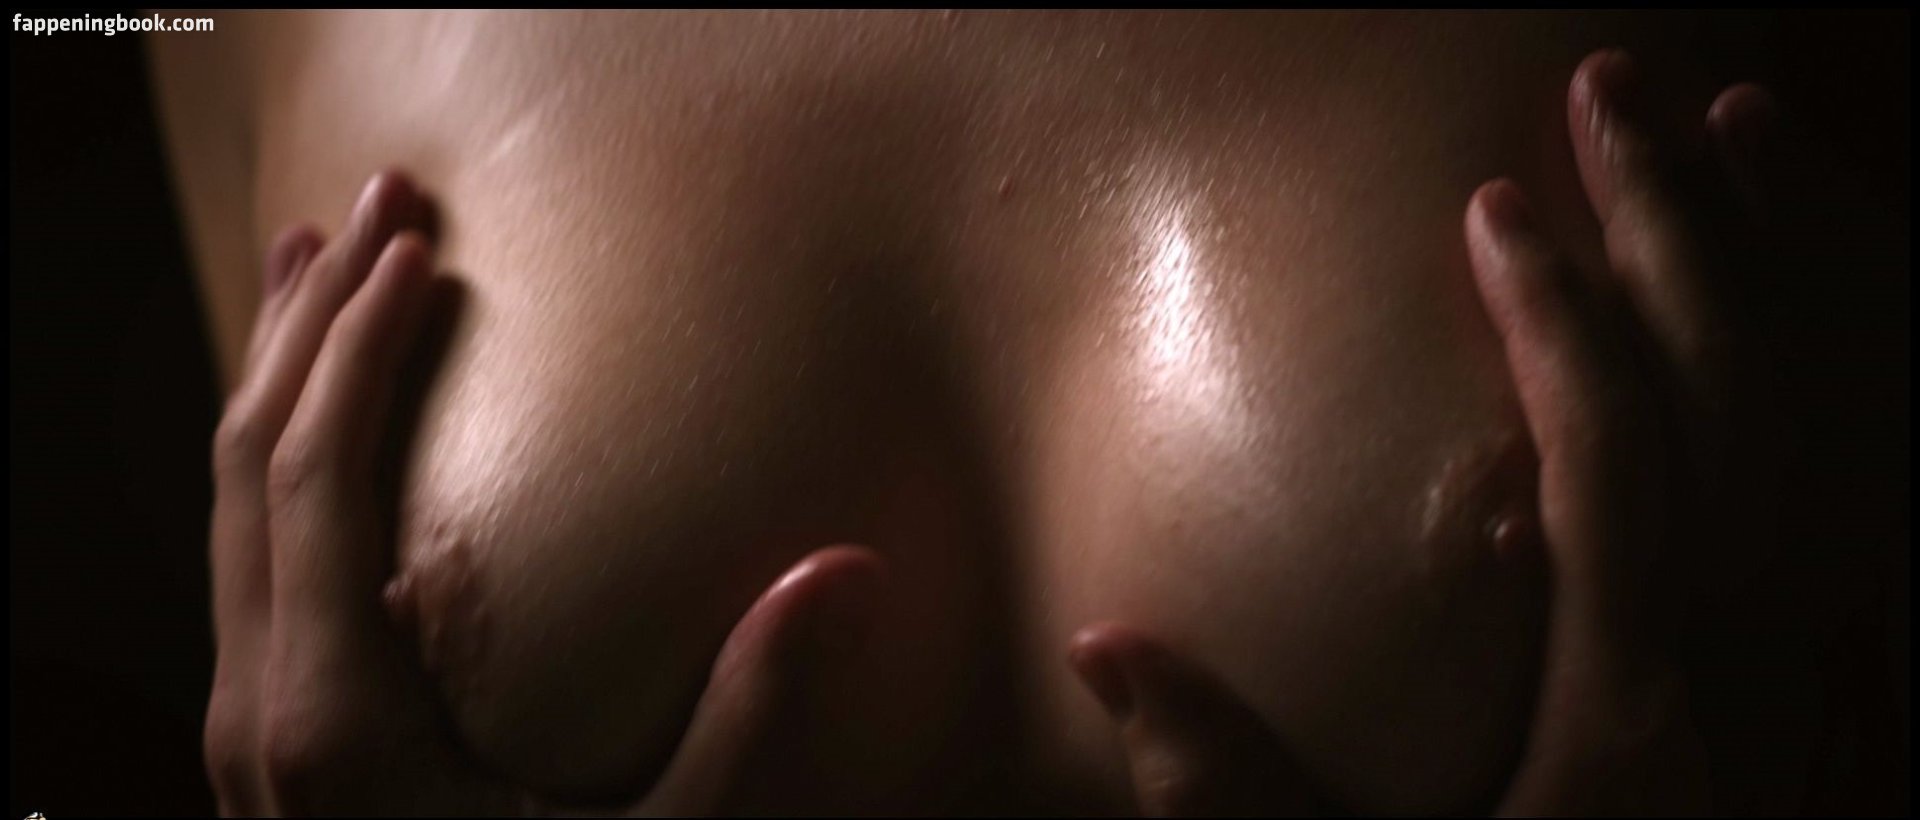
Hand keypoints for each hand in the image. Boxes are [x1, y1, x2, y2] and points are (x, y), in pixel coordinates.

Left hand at [202, 172, 891, 815]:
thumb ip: (748, 722)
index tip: (428, 248)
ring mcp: (251, 738)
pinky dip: (276, 465)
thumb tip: (848, 574)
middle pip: (250, 461)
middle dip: (307, 320)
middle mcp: (262, 715)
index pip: (315, 475)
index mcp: (334, 723)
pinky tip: (322, 438)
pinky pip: (248, 564)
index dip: (363, 344)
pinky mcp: (272, 752)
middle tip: (374, 204)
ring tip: (321, 276)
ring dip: (277, 378)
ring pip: (231, 510)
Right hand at [1067, 49, 1789, 815]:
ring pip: (1827, 433)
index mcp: (1636, 711)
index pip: (1612, 461)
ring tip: (1730, 134)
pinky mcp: (1818, 690)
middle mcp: (1750, 671)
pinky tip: (1791, 308)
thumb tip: (1107, 645)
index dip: (1557, 317)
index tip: (1495, 205)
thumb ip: (1231, 787)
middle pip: (1744, 407)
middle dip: (1679, 232)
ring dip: (1780, 272)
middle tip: (1614, 90)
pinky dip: (1835, 376)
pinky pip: (1852, 496)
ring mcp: (1808, 675)